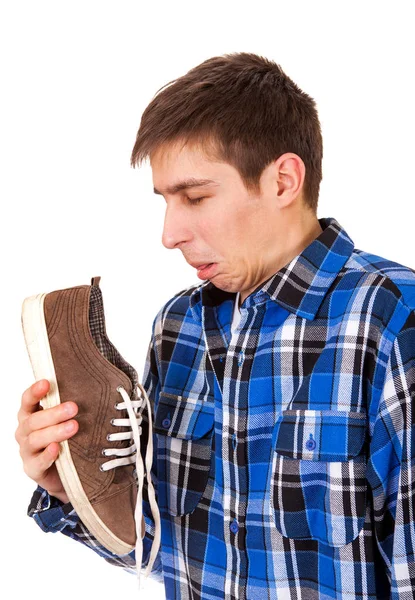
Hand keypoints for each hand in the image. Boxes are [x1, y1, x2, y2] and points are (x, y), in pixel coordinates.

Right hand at [15, 379, 78, 503]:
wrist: (61, 472)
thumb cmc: (64, 439)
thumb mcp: (64, 420)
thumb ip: (68, 406)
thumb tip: (93, 385)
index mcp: (30, 415)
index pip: (28, 400)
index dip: (35, 391)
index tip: (47, 383)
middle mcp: (25, 431)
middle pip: (34, 420)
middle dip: (54, 413)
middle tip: (73, 407)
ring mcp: (27, 451)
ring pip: (35, 439)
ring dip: (55, 432)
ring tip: (73, 426)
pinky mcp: (32, 468)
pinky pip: (38, 462)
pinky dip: (47, 455)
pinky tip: (57, 448)